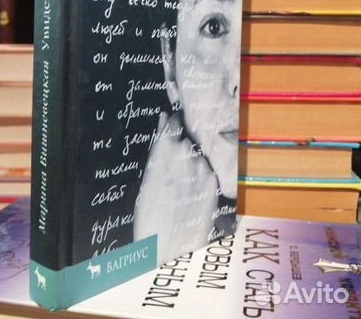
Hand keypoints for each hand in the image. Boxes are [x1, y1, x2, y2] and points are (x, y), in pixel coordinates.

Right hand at [133, 111, 217, 263]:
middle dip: (180, 149)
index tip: (171, 122)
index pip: (173, 122)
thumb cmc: (149, 211)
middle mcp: (186, 154)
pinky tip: (190, 192)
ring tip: (180, 186)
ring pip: (197, 155)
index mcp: (164, 149)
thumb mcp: (147, 174)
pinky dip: (200, 177)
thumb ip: (159, 143)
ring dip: (191, 164)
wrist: (167, 244)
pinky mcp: (213, 181)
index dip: (172, 123)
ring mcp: (202, 167)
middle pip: (185, 140)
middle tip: (172, 171)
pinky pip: (206, 170)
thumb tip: (163, 116)